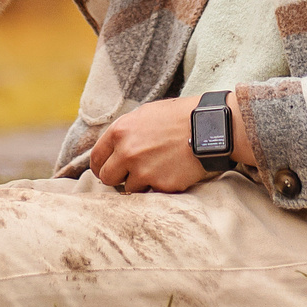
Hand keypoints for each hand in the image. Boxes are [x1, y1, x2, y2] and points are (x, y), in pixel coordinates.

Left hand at [87, 93, 239, 193]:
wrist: (209, 127)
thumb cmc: (178, 116)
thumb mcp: (145, 114)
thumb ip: (125, 131)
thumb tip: (112, 149)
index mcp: (120, 132)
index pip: (96, 158)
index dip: (100, 166)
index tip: (106, 170)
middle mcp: (127, 153)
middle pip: (107, 178)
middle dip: (117, 178)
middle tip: (129, 174)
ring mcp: (144, 171)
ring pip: (129, 189)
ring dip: (139, 183)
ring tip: (157, 169)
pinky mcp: (161, 185)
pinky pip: (152, 192)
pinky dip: (159, 185)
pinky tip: (171, 172)